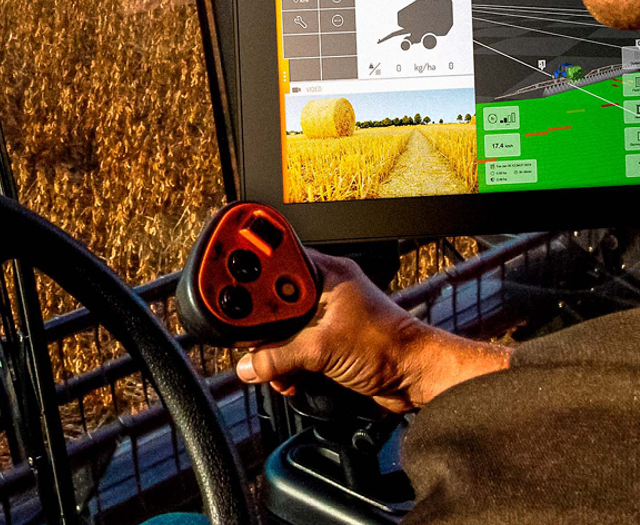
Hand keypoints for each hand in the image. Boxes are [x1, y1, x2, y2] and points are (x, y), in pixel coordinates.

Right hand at [235, 250, 510, 411]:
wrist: (415, 375)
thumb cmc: (389, 347)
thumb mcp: (324, 349)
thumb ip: (280, 356)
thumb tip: (248, 364)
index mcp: (327, 274)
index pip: (275, 262)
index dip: (250, 272)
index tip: (223, 280)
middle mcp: (324, 290)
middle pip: (273, 300)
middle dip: (260, 324)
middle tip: (246, 336)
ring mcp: (325, 317)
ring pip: (281, 328)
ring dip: (273, 351)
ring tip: (271, 365)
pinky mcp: (327, 342)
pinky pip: (293, 348)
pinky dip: (286, 364)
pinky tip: (287, 377)